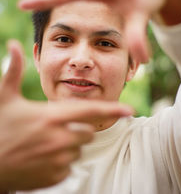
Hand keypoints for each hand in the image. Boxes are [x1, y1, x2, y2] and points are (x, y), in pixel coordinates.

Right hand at [0, 40, 131, 190]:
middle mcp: (59, 138)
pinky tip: (42, 156)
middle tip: (56, 126)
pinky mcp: (55, 176)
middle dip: (79, 127)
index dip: (111, 109)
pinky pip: (70, 166)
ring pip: (79, 149)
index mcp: (51, 116)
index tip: (129, 109)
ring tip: (46, 141)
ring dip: (69, 144)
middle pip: (88, 131)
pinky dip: (61, 160)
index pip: (90, 111)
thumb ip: (13, 70)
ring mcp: (58, 159)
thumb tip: (15, 44)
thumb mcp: (5, 97)